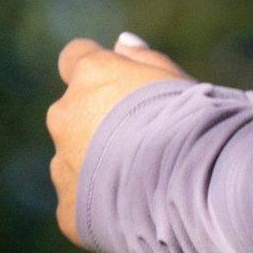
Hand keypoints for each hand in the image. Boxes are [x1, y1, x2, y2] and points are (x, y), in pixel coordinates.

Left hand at [48, 30, 193, 246]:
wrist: (188, 184)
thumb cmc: (189, 121)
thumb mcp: (173, 78)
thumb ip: (142, 58)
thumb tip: (120, 42)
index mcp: (91, 76)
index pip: (75, 57)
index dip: (95, 71)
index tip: (114, 84)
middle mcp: (66, 115)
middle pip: (72, 113)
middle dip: (95, 123)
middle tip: (140, 141)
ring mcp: (63, 164)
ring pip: (73, 160)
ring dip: (95, 165)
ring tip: (140, 180)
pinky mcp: (69, 208)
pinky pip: (79, 202)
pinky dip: (99, 204)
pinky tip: (132, 210)